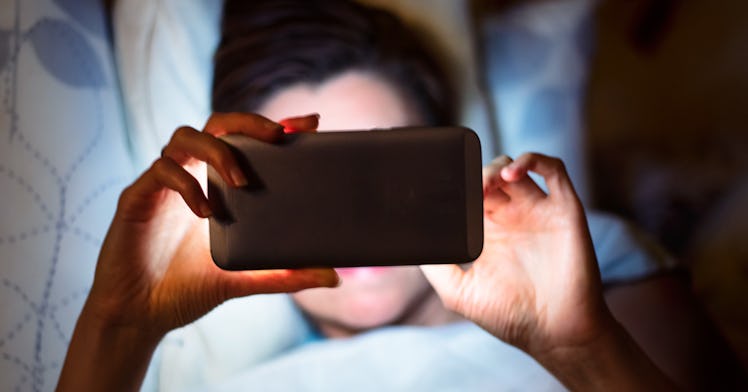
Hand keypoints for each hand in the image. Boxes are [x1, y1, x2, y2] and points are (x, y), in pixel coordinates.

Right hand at [85, 112, 338, 336]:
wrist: (140, 315)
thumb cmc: (189, 289)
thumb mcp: (244, 279)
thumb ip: (284, 275)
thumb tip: (334, 278)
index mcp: (217, 186)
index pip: (245, 141)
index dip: (273, 125)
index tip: (308, 124)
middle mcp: (191, 176)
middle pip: (216, 124)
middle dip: (248, 122)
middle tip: (277, 136)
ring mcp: (163, 185)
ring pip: (184, 137)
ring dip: (217, 151)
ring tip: (241, 181)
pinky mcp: (137, 198)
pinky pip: (160, 172)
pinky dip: (186, 184)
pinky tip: (205, 211)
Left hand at [421, 153, 611, 356]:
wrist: (555, 334)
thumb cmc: (509, 316)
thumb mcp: (458, 290)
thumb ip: (434, 263)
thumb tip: (411, 240)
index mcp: (487, 232)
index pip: (467, 193)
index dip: (453, 185)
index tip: (432, 186)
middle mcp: (513, 217)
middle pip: (488, 176)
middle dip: (471, 176)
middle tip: (459, 191)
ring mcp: (538, 211)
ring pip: (516, 168)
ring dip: (495, 168)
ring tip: (482, 187)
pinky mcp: (564, 210)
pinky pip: (553, 170)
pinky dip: (533, 160)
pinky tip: (510, 175)